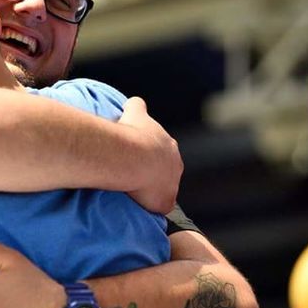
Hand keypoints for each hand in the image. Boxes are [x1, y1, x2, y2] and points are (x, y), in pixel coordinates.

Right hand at [119, 97, 181, 213]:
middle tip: (135, 175)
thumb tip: (133, 101)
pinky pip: (159, 207)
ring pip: (164, 190)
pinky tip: (139, 205)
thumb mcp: (135, 112)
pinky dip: (150, 206)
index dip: (148, 156)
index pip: (161, 153)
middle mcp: (175, 165)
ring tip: (135, 192)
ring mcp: (172, 185)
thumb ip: (136, 106)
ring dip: (152, 191)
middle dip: (154, 173)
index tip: (136, 158)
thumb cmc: (132, 133)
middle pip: (166, 172)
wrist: (133, 156)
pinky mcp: (164, 202)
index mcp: (169, 145)